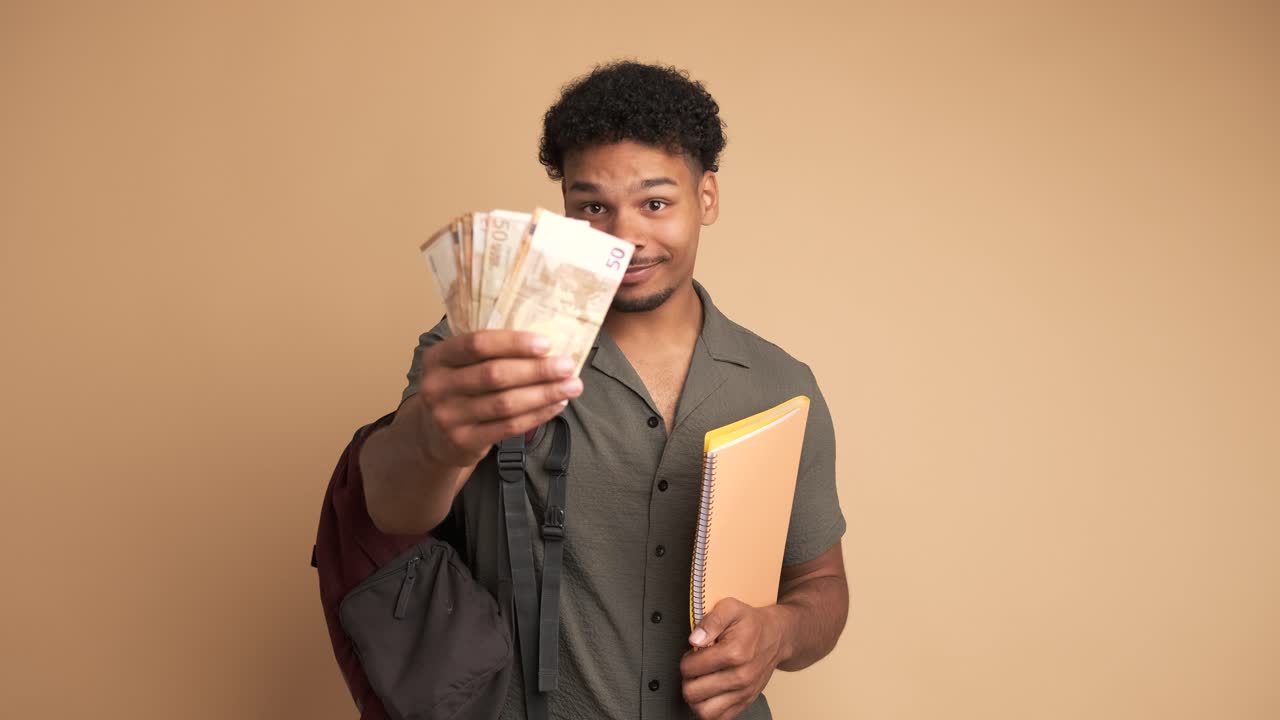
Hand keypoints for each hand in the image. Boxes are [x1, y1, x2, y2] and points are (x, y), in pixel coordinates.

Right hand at [417, 330, 580, 467]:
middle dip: (537, 370)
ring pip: (505, 403)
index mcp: (438, 358)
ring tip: (572, 386)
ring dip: (544, 393)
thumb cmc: (459, 391)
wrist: (433, 437)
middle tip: (568, 366)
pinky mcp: (463, 441)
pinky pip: (508, 426)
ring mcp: (448, 417)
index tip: (546, 344)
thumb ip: (491, 354)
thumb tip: (545, 345)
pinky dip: (537, 415)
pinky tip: (556, 405)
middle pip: (495, 374)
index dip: (514, 343)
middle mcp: (437, 386)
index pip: (477, 344)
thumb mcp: (460, 366)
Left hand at [680, 598, 789, 719]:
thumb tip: (694, 639)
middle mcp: (741, 676)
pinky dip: (709, 710)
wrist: (777, 636)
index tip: (693, 653)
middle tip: (694, 669)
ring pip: (705, 711)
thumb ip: (710, 621)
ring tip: (699, 683)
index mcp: (735, 653)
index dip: (686, 660)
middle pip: (694, 692)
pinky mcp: (747, 701)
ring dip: (696, 698)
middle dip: (687, 679)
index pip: (691, 668)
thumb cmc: (751, 623)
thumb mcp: (730, 608)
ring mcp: (744, 692)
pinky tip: (709, 694)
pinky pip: (720, 718)